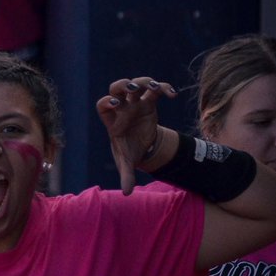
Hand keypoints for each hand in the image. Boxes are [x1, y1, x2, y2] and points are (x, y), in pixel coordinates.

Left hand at [96, 76, 175, 194]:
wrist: (141, 146)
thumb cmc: (129, 152)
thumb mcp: (127, 163)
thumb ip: (126, 175)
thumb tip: (127, 193)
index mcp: (111, 120)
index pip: (103, 105)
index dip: (107, 102)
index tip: (114, 103)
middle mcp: (122, 108)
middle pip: (117, 89)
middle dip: (123, 85)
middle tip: (131, 87)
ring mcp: (135, 103)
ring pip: (137, 85)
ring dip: (144, 82)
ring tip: (154, 87)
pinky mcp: (149, 102)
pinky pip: (155, 90)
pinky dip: (163, 88)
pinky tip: (172, 95)